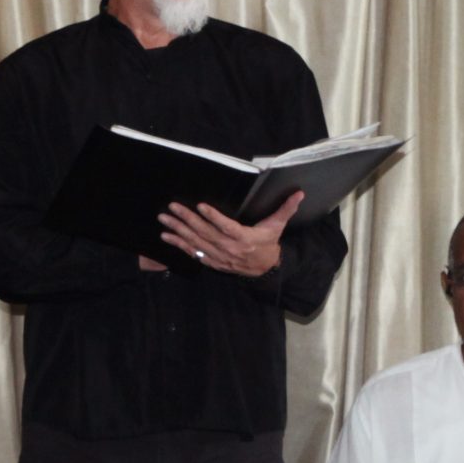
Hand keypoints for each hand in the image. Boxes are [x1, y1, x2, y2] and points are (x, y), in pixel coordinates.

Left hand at [157, 193, 300, 276]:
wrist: (264, 269)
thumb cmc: (268, 243)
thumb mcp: (277, 226)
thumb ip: (286, 209)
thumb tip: (299, 193)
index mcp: (244, 238)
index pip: (226, 227)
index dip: (213, 217)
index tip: (200, 206)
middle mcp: (228, 248)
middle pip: (205, 233)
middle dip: (187, 219)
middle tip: (173, 207)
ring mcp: (218, 256)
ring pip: (195, 242)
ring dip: (178, 230)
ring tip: (164, 219)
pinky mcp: (211, 261)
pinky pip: (192, 252)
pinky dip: (179, 244)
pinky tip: (166, 235)